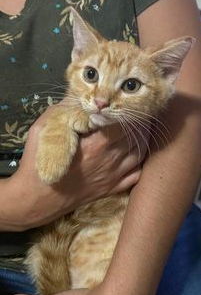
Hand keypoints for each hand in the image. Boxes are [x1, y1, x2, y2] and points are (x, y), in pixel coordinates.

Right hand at [3, 105, 148, 230]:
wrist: (37, 199)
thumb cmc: (38, 164)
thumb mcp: (43, 130)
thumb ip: (62, 111)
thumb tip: (78, 95)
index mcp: (96, 144)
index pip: (124, 122)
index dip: (128, 110)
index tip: (125, 101)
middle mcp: (111, 160)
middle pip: (137, 136)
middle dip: (139, 120)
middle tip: (136, 109)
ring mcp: (114, 176)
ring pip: (140, 153)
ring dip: (143, 138)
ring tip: (139, 126)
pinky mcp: (112, 188)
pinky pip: (136, 174)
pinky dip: (141, 161)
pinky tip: (136, 152)